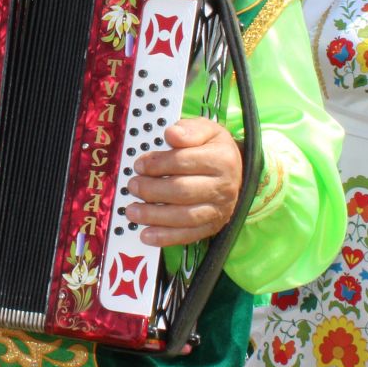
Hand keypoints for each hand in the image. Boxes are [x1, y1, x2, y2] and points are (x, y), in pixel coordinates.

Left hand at [126, 117, 243, 246]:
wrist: (235, 171)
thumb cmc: (213, 149)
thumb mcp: (207, 130)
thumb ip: (190, 129)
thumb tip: (172, 134)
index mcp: (222, 158)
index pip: (184, 161)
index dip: (158, 164)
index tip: (140, 165)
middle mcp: (224, 186)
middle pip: (183, 191)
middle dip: (152, 190)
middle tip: (132, 186)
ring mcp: (219, 209)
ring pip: (184, 216)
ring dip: (154, 216)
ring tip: (132, 211)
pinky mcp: (212, 226)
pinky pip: (188, 235)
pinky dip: (166, 237)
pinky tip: (146, 235)